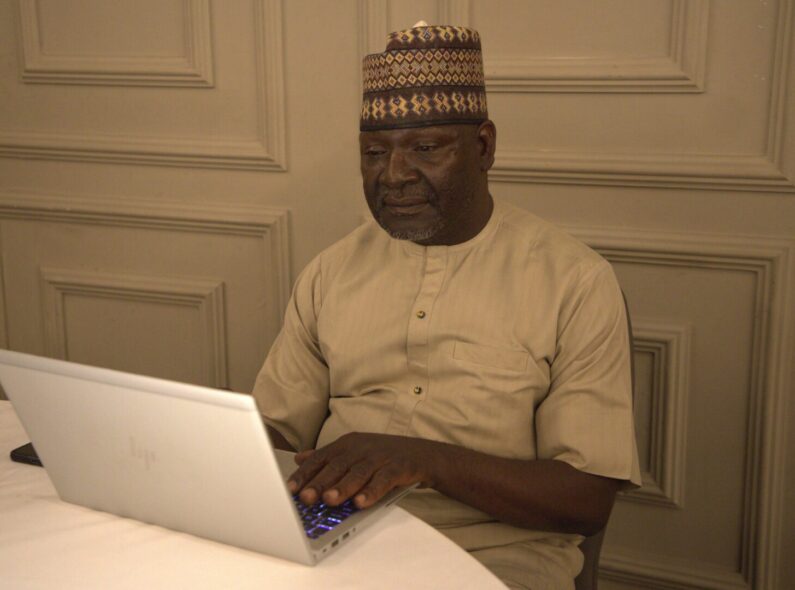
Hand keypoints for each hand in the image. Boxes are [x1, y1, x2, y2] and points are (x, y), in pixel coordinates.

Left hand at [287, 433, 435, 508]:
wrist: (421, 453)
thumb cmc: (382, 456)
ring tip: (330, 500)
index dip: (305, 473)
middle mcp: (361, 448)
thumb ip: (327, 457)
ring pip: (358, 473)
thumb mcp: (353, 451)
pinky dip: (372, 491)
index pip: (321, 457)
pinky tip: (361, 503)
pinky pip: (383, 480)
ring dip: (343, 487)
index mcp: (347, 444)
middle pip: (337, 466)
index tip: (291, 489)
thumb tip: (298, 458)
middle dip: (320, 482)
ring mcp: (380, 456)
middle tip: (306, 497)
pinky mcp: (398, 466)